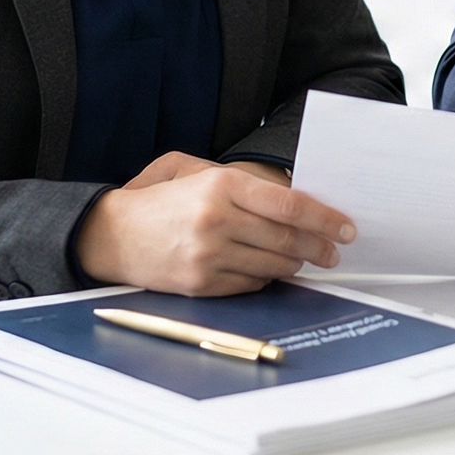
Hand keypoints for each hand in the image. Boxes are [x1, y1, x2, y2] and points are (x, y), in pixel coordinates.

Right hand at [76, 157, 355, 295]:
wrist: (109, 235)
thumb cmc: (157, 200)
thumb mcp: (192, 169)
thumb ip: (239, 180)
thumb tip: (288, 195)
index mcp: (220, 185)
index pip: (288, 205)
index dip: (323, 218)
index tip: (345, 227)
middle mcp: (217, 219)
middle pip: (286, 239)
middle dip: (319, 247)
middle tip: (335, 251)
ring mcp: (209, 255)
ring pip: (273, 266)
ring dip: (296, 265)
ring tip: (305, 260)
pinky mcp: (201, 284)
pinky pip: (250, 285)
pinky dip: (266, 279)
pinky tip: (270, 272)